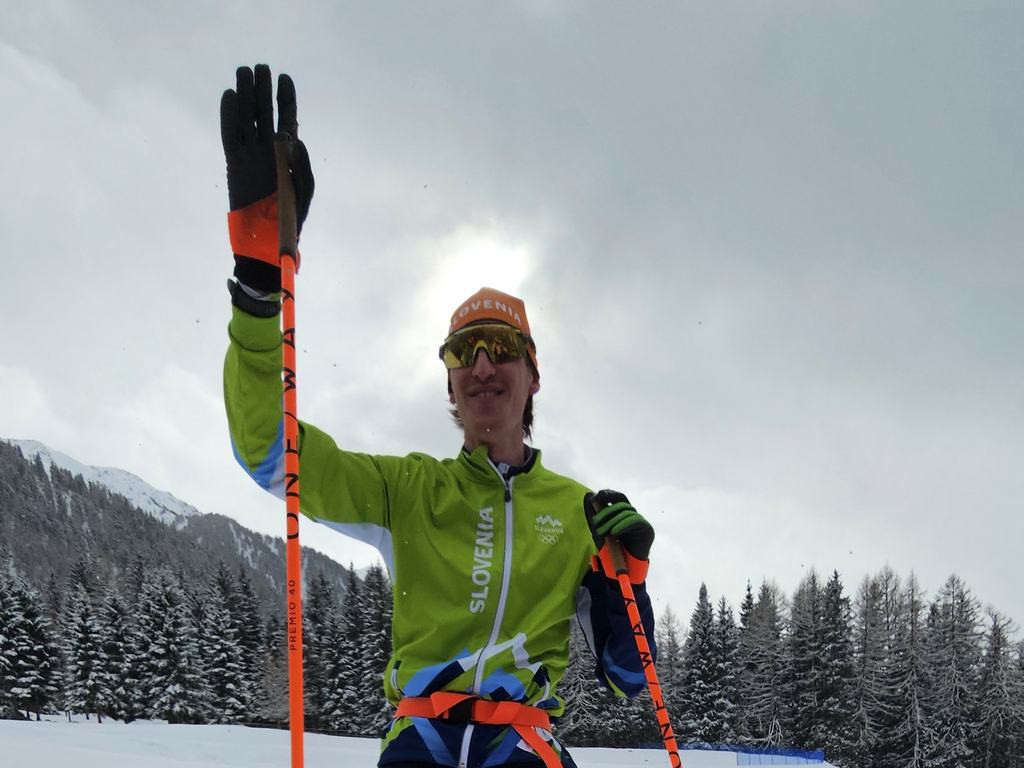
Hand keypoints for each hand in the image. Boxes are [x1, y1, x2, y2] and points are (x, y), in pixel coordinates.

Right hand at [220, 64, 313, 292]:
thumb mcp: (304, 191)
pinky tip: (230, 96)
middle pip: (264, 113)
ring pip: (246, 119)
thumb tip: (292, 137)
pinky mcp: (233, 165)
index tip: (284, 78)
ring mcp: (249, 156)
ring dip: (245, 96)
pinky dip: (229, 116)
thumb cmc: (290, 220)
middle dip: (263, 90)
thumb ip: (302, 164)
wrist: (266, 242)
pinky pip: (230, 135)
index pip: (287, 120)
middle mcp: (267, 151)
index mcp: (287, 155)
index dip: (286, 99)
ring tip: (243, 72)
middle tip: (260, 66)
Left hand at [584, 489, 653, 560]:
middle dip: (606, 512)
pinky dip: (623, 525)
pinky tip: (614, 532)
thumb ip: (599, 519)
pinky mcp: (646, 528)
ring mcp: (641, 521)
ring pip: (626, 512)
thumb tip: (590, 500)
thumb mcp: (602, 533)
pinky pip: (635, 520)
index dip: (609, 494)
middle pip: (621, 505)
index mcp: (623, 515)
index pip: (619, 498)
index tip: (598, 496)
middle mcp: (633, 516)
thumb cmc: (614, 551)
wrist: (626, 568)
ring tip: (602, 532)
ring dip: (612, 521)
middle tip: (595, 523)